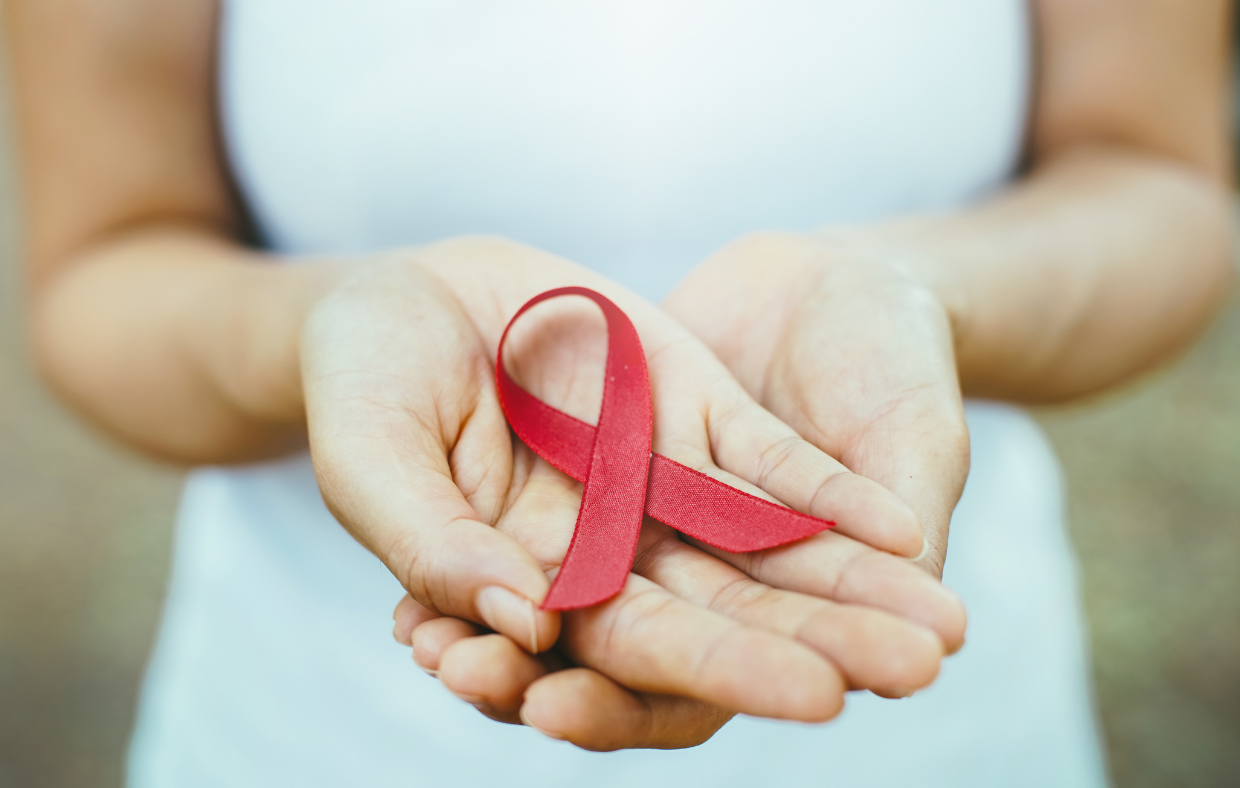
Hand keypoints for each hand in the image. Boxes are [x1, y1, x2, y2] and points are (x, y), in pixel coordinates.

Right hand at [356, 237, 963, 748]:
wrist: (404, 287)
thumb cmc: (360, 379)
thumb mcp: (370, 457)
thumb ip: (432, 545)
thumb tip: (528, 625)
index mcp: (533, 586)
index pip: (630, 652)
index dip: (716, 672)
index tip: (813, 697)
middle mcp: (612, 550)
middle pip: (725, 613)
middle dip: (815, 643)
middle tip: (909, 673)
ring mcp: (660, 480)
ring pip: (765, 549)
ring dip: (850, 582)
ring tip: (938, 625)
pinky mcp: (694, 410)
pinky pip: (770, 462)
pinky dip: (828, 492)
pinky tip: (902, 525)